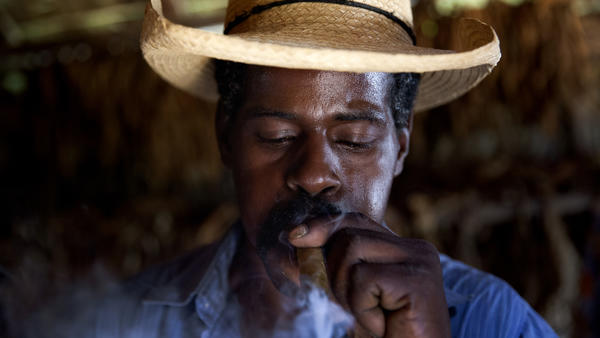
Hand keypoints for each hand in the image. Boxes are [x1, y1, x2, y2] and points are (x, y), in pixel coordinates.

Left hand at [289, 213, 450, 337]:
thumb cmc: (384, 336)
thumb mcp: (353, 296)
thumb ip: (336, 266)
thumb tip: (297, 236)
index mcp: (403, 250)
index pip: (355, 221)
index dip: (323, 226)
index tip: (294, 236)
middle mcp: (416, 249)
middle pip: (348, 235)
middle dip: (335, 274)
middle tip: (356, 310)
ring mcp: (421, 262)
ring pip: (353, 250)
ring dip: (347, 292)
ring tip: (371, 317)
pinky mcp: (419, 280)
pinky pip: (365, 278)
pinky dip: (363, 308)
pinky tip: (382, 325)